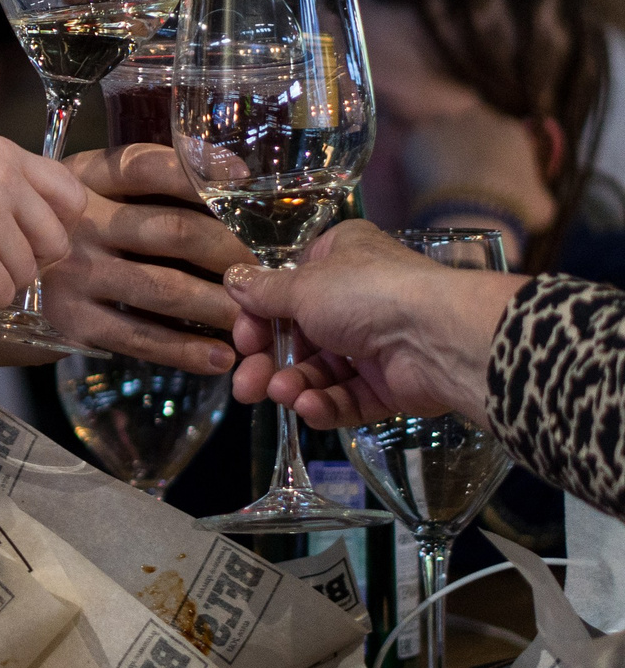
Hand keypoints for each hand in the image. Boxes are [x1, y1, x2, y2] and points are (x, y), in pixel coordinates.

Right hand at [37, 144, 249, 372]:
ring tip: (257, 320)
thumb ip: (146, 178)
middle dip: (234, 253)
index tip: (246, 184)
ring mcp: (74, 274)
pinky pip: (139, 338)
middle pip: (174, 231)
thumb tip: (232, 174)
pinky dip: (184, 350)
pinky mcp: (73, 321)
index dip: (203, 174)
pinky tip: (219, 357)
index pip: (151, 166)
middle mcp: (80, 223)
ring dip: (220, 306)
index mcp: (86, 178)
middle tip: (270, 270)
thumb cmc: (69, 227)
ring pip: (165, 288)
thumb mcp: (91, 188)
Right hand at [221, 221, 522, 427]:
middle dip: (270, 364)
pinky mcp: (390, 384)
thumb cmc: (364, 294)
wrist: (437, 337)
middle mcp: (357, 298)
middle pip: (299, 337)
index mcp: (340, 259)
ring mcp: (376, 343)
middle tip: (245, 387)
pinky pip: (349, 396)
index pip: (287, 290)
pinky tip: (309, 408)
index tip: (242, 341)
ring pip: (321, 371)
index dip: (259, 319)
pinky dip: (326, 404)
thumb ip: (262, 292)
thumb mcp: (302, 286)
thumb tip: (230, 279)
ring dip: (296, 385)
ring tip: (282, 396)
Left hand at [398, 111, 554, 232]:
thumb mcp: (540, 206)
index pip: (498, 135)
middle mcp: (480, 119)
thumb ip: (535, 196)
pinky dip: (415, 159)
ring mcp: (448, 123)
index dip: (487, 154)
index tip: (480, 172)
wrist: (474, 207)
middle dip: (461, 147)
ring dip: (436, 151)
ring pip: (439, 133)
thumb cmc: (513, 208)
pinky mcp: (420, 134)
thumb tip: (536, 202)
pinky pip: (416, 144)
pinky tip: (417, 178)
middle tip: (453, 176)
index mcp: (511, 131)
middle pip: (466, 128)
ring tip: (433, 180)